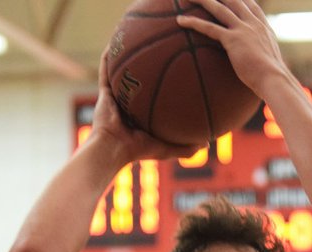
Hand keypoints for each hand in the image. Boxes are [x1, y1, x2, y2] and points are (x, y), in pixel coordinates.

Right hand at [88, 48, 203, 164]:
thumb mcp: (168, 148)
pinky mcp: (104, 92)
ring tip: (135, 40)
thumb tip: (208, 144)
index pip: (154, 97)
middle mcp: (129, 104)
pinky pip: (105, 70)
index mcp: (142, 115)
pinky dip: (108, 57)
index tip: (177, 74)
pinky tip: (114, 42)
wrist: (114, 149)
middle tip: (159, 52)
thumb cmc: (139, 150)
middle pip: (139, 80)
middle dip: (147, 66)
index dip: (164, 86)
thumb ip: (187, 147)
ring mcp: (115, 97)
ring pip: (121, 72)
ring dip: (127, 57)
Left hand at [177, 0, 285, 98]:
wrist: (274, 80)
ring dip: (202, 0)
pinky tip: (180, 20)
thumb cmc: (273, 78)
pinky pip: (209, 28)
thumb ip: (264, 57)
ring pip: (218, 8)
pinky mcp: (233, 40)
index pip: (251, 5)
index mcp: (263, 27)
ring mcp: (243, 30)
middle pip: (233, 0)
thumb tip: (262, 67)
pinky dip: (193, 22)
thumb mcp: (272, 62)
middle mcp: (253, 24)